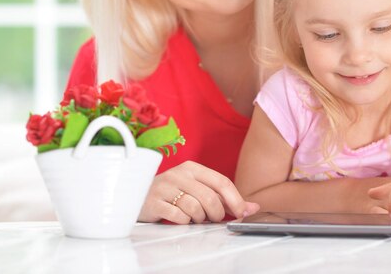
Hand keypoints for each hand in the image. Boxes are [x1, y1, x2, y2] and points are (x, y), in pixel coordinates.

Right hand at [138, 161, 259, 223]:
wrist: (137, 197)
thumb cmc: (173, 194)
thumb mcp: (199, 189)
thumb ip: (225, 198)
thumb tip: (252, 207)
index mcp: (192, 168)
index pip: (221, 181)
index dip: (235, 199)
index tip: (242, 212)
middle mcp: (179, 174)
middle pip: (210, 197)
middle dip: (217, 213)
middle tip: (212, 218)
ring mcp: (165, 187)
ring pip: (195, 208)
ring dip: (199, 218)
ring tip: (194, 217)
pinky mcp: (154, 202)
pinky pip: (179, 217)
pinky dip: (184, 222)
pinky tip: (180, 218)